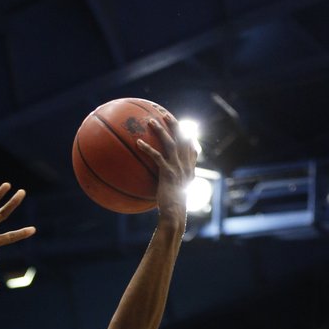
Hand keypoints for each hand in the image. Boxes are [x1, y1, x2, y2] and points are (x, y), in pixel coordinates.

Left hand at [136, 113, 196, 227]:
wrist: (174, 214)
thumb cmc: (173, 207)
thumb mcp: (176, 192)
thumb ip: (174, 182)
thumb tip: (164, 179)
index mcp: (189, 168)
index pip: (190, 146)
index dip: (186, 134)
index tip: (181, 124)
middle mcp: (185, 165)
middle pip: (181, 138)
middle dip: (173, 124)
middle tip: (164, 114)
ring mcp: (177, 168)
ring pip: (170, 143)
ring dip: (160, 130)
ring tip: (150, 121)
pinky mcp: (168, 173)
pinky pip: (156, 156)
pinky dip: (147, 148)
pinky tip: (138, 143)